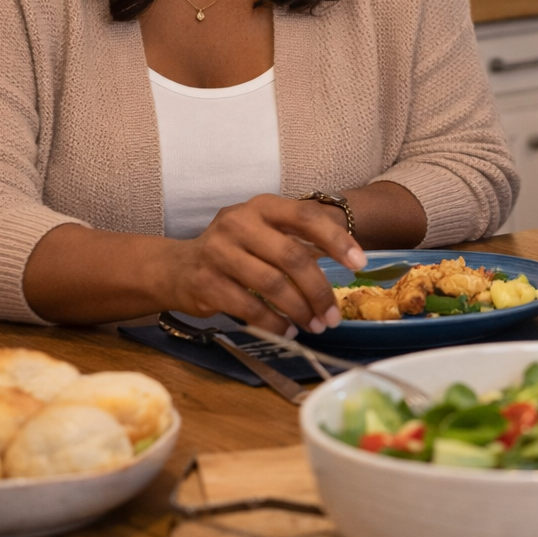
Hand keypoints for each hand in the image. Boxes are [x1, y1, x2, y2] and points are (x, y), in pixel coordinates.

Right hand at [167, 194, 368, 335]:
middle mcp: (239, 223)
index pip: (306, 217)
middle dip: (319, 290)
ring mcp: (219, 252)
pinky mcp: (206, 282)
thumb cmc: (236, 249)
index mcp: (262, 206)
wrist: (178, 267)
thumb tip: (349, 260)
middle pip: (292, 257)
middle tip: (333, 316)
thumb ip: (300, 240)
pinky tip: (287, 330)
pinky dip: (273, 322)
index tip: (359, 264)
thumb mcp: (265, 233)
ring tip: (315, 326)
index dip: (336, 240)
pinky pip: (249, 306)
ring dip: (299, 310)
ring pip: (272, 284)